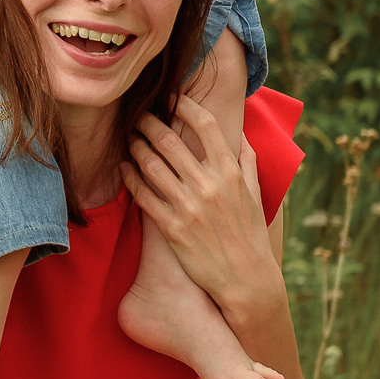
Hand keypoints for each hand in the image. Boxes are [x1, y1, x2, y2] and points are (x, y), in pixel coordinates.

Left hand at [120, 100, 283, 319]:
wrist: (246, 279)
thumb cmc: (250, 235)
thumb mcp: (255, 194)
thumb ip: (247, 161)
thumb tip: (238, 135)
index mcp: (230, 172)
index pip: (205, 125)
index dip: (185, 106)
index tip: (172, 99)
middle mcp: (209, 186)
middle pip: (170, 141)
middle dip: (149, 122)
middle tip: (138, 114)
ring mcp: (189, 207)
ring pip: (151, 165)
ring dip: (135, 146)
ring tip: (129, 138)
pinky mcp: (172, 228)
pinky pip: (144, 196)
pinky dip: (130, 177)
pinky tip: (123, 167)